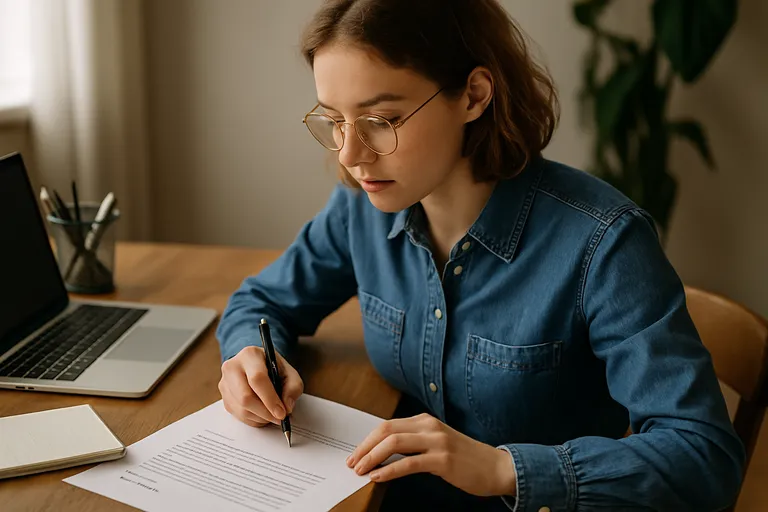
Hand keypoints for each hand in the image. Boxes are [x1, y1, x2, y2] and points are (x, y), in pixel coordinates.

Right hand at [219, 345, 303, 427]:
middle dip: (265, 412)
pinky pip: (238, 416)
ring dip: (261, 417)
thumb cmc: (274, 369)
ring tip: (273, 414)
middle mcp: (233, 367)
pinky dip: (254, 419)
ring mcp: (225, 383)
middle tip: (279, 418)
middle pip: (245, 397)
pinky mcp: (224, 397)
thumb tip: (286, 407)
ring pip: (242, 409)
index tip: (282, 413)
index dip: (270, 399)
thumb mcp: (290, 373)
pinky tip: (263, 413)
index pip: (257, 379)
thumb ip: (293, 388)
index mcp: (250, 355)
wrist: (258, 367)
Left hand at [346, 413, 516, 496]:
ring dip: (372, 457)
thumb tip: (383, 453)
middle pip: (386, 431)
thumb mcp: (436, 444)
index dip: (367, 440)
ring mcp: (437, 441)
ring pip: (394, 443)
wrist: (496, 467)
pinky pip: (408, 463)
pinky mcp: (443, 459)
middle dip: (364, 447)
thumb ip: (414, 443)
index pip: (387, 426)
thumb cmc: (464, 459)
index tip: (355, 455)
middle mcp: (429, 426)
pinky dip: (389, 470)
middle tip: (352, 463)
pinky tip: (377, 477)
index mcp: (425, 421)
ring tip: (360, 471)